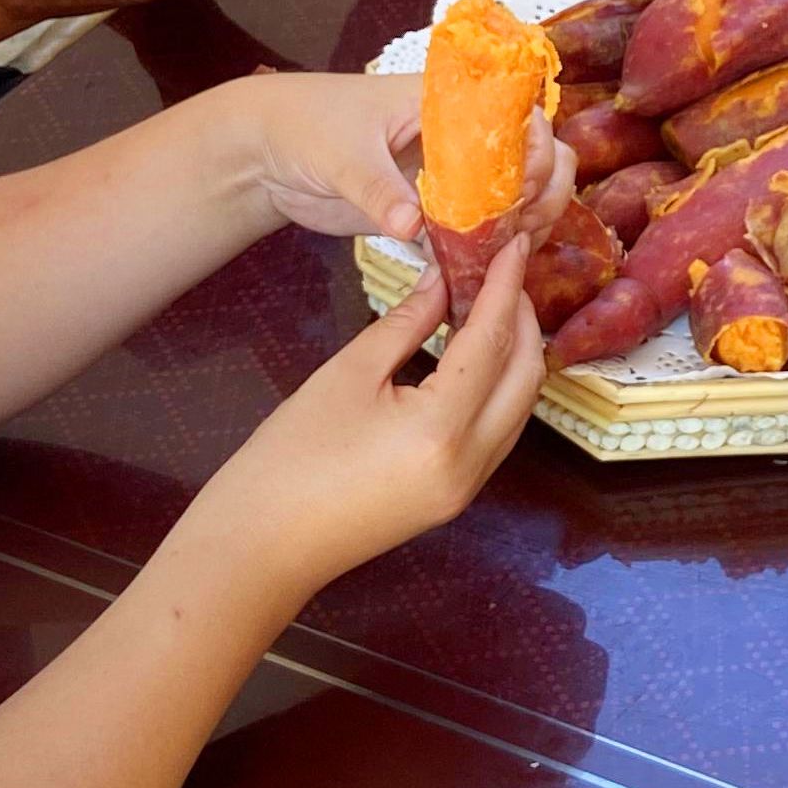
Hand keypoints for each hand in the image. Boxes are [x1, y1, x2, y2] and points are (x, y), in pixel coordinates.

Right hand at [186, 249, 548, 597]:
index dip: (504, 285)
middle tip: (503, 270)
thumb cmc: (290, 457)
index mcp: (442, 428)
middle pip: (525, 376)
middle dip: (521, 318)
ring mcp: (469, 487)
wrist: (263, 545)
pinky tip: (474, 356)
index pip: (492, 341)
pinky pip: (499, 432)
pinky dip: (498, 388)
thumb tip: (442, 280)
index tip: (514, 242)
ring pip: (519, 407)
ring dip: (515, 354)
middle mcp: (472, 462)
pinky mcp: (456, 498)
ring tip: (491, 303)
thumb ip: (406, 323)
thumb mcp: (348, 374)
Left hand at [209, 71, 571, 247]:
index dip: (533, 151)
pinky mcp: (434, 211)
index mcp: (447, 102)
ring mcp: (452, 174)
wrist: (266, 154)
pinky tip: (495, 269)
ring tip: (516, 249)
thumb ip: (378, 189)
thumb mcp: (341, 155)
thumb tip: (412, 226)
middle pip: (536, 153)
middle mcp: (462, 135)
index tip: (518, 189)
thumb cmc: (305, 127)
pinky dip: (495, 246)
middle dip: (545, 188)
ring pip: (517, 191)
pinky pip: (480, 228)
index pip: (519, 115)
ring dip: (530, 219)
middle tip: (523, 226)